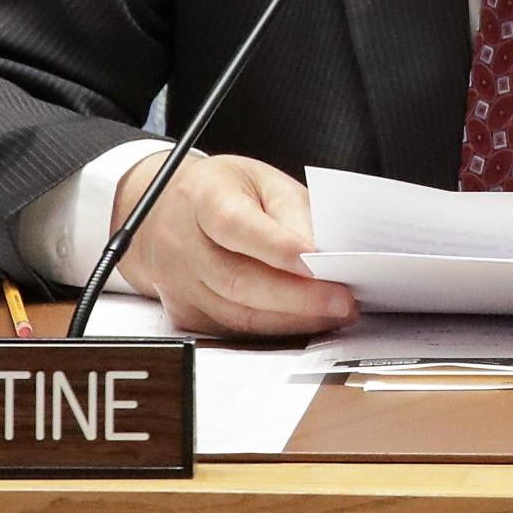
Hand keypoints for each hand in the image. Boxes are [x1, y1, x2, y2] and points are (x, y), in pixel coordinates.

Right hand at [111, 152, 356, 337]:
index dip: (276, 248)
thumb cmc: (225, 193)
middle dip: (298, 296)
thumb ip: (294, 211)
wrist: (169, 213)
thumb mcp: (262, 181)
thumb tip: (326, 252)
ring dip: (293, 319)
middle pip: (238, 280)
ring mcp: (179, 284)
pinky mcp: (185, 314)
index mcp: (202, 196)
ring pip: (238, 315)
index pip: (235, 225)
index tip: (318, 262)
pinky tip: (305, 322)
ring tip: (335, 314)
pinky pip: (234, 331)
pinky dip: (275, 330)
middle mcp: (182, 243)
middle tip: (344, 301)